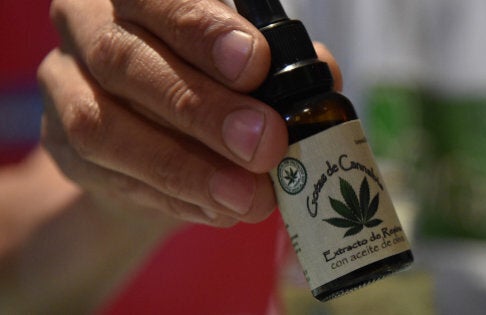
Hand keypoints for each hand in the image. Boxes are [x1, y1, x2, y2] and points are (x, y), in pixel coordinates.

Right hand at [38, 0, 341, 226]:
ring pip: (103, 127)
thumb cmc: (203, 83)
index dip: (202, 30)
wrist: (147, 138)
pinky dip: (172, 198)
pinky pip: (107, 178)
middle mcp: (85, 27)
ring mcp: (63, 87)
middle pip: (125, 61)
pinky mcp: (59, 147)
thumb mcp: (241, 66)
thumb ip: (278, 66)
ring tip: (250, 197)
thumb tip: (322, 78)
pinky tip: (220, 210)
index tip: (258, 66)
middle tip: (266, 144)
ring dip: (184, 167)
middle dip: (202, 108)